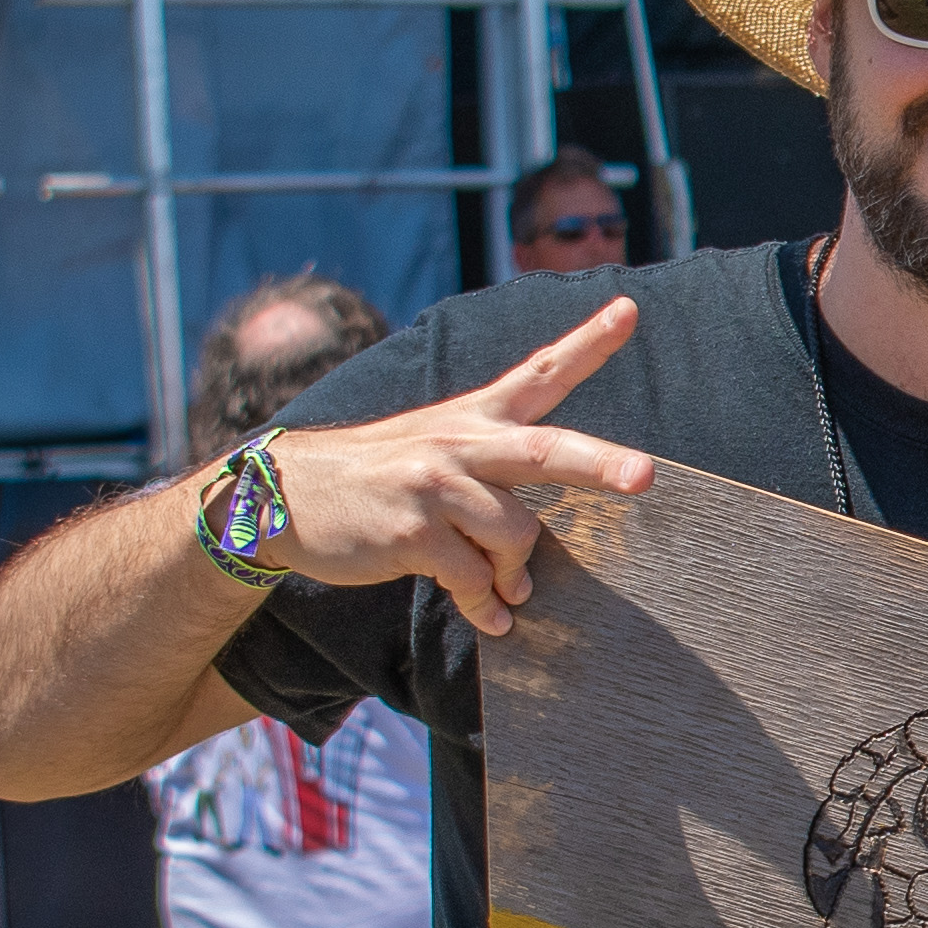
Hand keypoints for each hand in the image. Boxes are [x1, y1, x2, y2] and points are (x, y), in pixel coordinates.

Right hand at [261, 300, 654, 637]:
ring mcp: (435, 485)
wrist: (282, 496)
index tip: (629, 309)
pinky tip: (492, 618)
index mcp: (473, 417)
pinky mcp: (413, 531)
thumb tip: (532, 555)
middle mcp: (460, 443)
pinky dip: (489, 606)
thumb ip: (490, 475)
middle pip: (547, 450)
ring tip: (507, 590)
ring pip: (516, 535)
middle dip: (601, 464)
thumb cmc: (375, 479)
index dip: (589, 341)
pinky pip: (475, 580)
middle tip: (646, 477)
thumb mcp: (431, 446)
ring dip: (516, 575)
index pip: (540, 371)